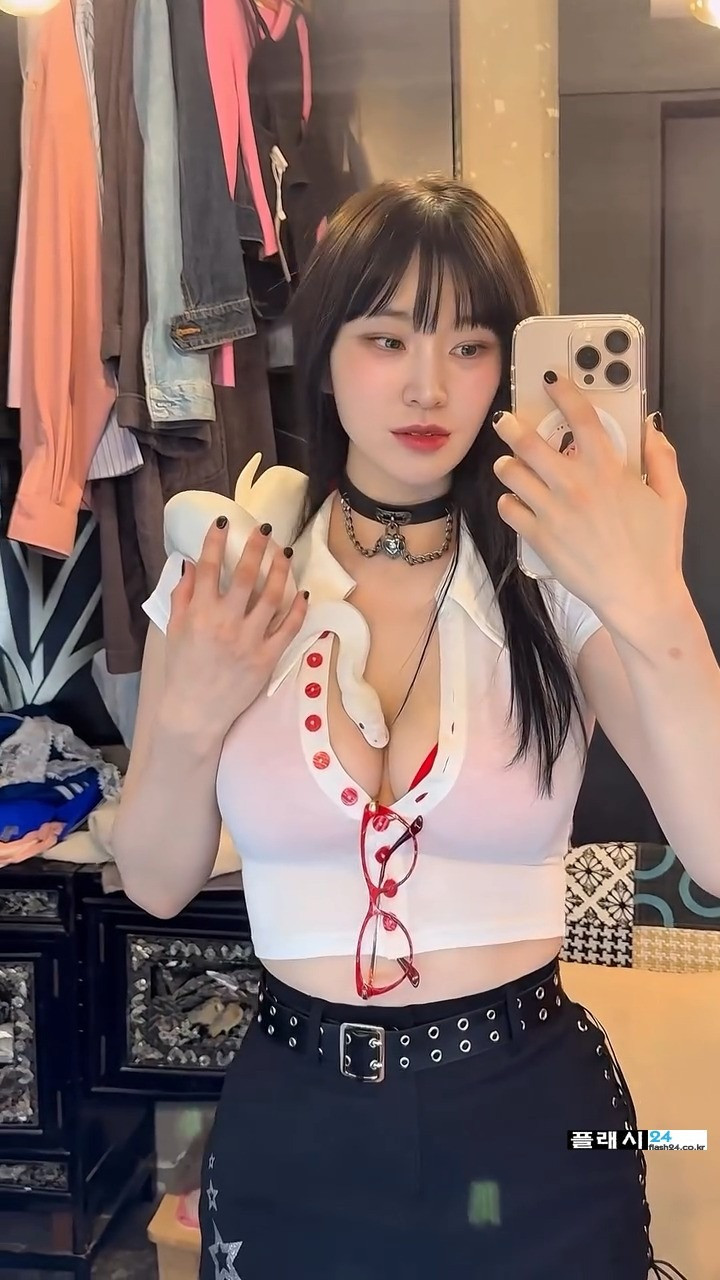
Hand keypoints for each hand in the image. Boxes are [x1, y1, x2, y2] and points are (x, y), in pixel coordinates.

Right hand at [163, 519, 308, 734]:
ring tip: (286, 553)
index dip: (216, 540)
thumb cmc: (182, 670)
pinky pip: (288, 628)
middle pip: (246, 575)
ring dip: (281, 570)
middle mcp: (225, 622)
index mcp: (199, 613)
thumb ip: (182, 595)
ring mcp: (248, 639)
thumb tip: (191, 564)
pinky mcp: (267, 657)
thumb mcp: (173, 631)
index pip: (210, 567)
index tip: (224, 521)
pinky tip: (302, 593)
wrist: (194, 712)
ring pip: (272, 596)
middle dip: (257, 546)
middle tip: (266, 528)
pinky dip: (298, 609)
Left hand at [491, 374, 687, 628]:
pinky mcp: (538, 537)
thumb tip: (652, 427)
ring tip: (508, 465)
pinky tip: (516, 502)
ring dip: (507, 465)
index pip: (580, 417)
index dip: (563, 391)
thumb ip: (662, 458)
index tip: (550, 379)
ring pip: (511, 473)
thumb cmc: (657, 549)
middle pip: (529, 442)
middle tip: (505, 420)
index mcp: (608, 469)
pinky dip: (508, 502)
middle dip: (512, 426)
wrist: (638, 595)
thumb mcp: (671, 498)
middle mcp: (575, 484)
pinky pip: (508, 509)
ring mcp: (553, 511)